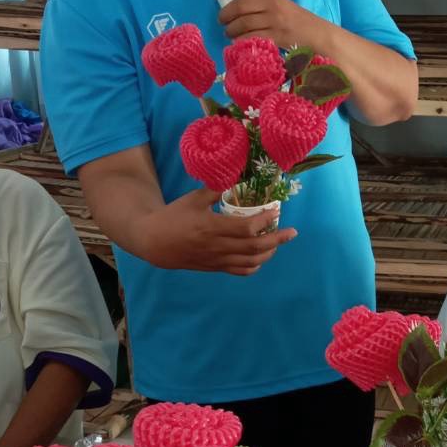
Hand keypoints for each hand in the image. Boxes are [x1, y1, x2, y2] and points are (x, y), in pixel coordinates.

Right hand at [138, 186, 296, 275]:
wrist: (154, 242)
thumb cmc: (174, 217)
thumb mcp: (193, 199)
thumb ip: (215, 189)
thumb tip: (237, 176)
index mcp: (212, 227)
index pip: (246, 228)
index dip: (265, 221)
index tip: (276, 211)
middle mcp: (217, 246)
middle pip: (255, 247)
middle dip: (277, 239)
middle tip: (292, 232)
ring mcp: (217, 259)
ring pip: (251, 261)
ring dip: (269, 253)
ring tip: (278, 242)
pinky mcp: (215, 267)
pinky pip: (240, 270)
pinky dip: (254, 266)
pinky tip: (260, 257)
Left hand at [213, 0, 318, 45]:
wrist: (316, 34)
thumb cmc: (295, 20)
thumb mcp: (278, 4)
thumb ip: (259, 3)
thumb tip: (233, 8)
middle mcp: (270, 3)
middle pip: (238, 6)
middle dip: (224, 16)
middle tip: (222, 22)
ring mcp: (272, 20)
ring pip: (241, 24)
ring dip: (230, 31)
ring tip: (230, 34)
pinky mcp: (274, 36)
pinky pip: (249, 38)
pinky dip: (240, 42)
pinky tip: (239, 43)